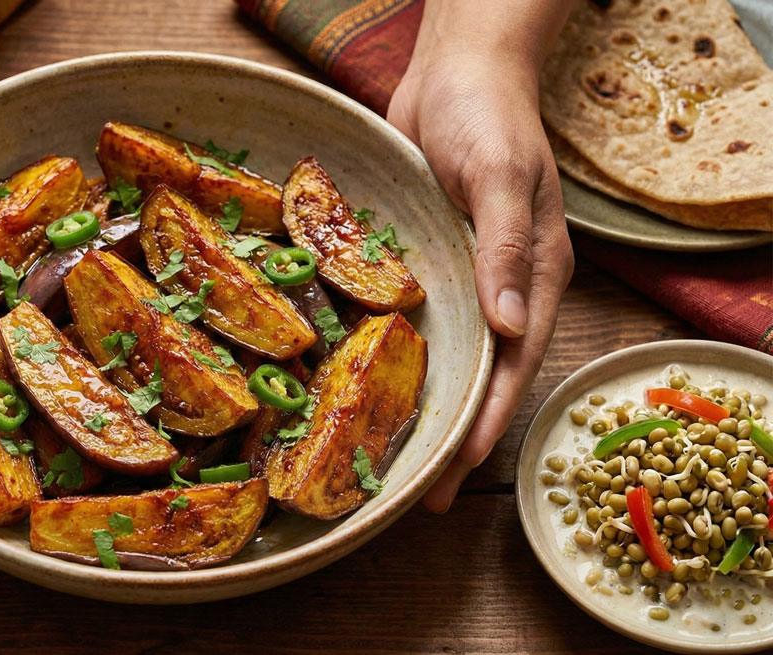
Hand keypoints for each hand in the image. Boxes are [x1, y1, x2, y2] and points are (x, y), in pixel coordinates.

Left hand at [386, 0, 574, 511]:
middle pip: (477, 376)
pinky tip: (359, 384)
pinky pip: (408, 319)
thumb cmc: (488, 117)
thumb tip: (510, 329)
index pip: (511, 366)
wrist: (453, 71)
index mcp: (533, 277)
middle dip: (450, 435)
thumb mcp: (503, 178)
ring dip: (419, 404)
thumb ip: (507, 250)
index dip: (486, 422)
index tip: (455, 473)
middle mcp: (497, 287)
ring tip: (382, 456)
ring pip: (442, 356)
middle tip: (412, 494)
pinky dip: (391, 356)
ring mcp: (459, 277)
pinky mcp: (423, 262)